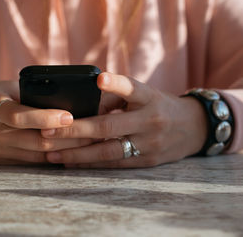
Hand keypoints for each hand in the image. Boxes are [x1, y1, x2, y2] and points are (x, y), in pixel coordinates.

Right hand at [0, 81, 91, 164]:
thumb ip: (27, 93)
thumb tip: (63, 96)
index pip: (20, 116)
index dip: (47, 117)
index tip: (70, 115)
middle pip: (36, 142)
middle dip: (68, 138)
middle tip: (93, 130)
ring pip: (38, 156)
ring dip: (65, 151)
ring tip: (89, 142)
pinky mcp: (0, 162)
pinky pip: (31, 163)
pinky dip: (52, 158)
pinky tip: (70, 152)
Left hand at [41, 73, 207, 167]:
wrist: (194, 128)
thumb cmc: (159, 105)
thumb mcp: (145, 94)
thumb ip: (116, 98)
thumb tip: (81, 106)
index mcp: (149, 97)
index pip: (132, 88)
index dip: (116, 84)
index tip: (99, 78)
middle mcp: (150, 120)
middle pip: (109, 127)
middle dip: (76, 130)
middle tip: (48, 130)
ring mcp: (150, 144)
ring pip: (108, 151)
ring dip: (77, 154)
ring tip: (51, 153)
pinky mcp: (147, 162)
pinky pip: (114, 164)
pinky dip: (91, 164)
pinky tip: (70, 163)